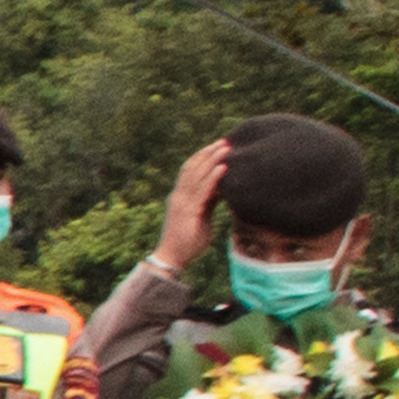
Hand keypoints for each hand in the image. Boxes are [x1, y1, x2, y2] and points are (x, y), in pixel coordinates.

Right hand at [153, 138, 228, 281]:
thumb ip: (208, 202)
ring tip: (226, 148)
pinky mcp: (188, 211)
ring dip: (212, 159)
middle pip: (192, 167)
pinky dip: (213, 177)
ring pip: (197, 175)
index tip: (217, 146)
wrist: (173, 257)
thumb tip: (222, 189)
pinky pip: (202, 190)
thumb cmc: (187, 240)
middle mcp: (179, 196)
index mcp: (180, 196)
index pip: (189, 169)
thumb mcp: (201, 216)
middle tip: (225, 141)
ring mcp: (182, 202)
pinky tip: (223, 167)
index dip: (202, 156)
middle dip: (209, 153)